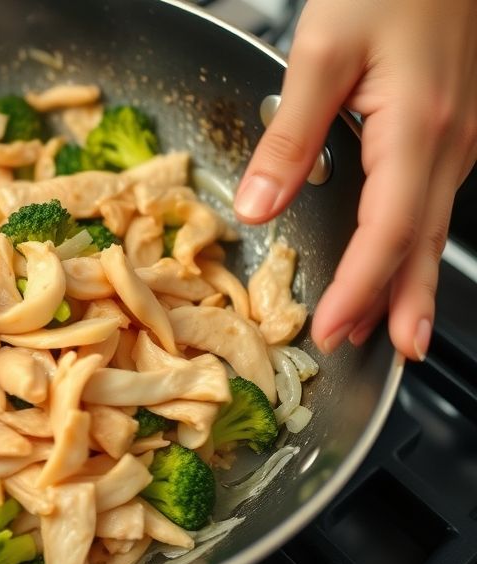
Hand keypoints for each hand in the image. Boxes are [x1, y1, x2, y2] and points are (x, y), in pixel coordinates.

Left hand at [234, 0, 476, 360]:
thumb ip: (289, 138)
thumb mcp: (321, 56)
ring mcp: (457, 135)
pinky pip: (431, 199)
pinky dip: (412, 242)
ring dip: (408, 279)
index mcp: (416, 129)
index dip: (360, 289)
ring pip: (431, 225)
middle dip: (401, 305)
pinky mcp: (450, 125)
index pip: (388, 233)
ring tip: (388, 326)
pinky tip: (398, 255)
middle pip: (423, 243)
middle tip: (386, 354)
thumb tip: (260, 207)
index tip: (331, 329)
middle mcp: (448, 141)